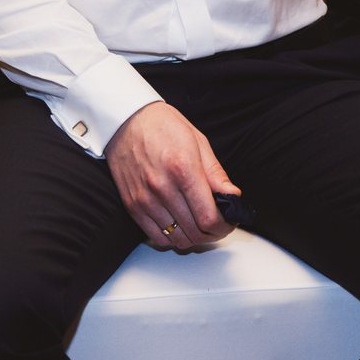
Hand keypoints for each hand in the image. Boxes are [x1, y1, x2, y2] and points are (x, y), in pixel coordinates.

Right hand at [105, 102, 240, 252]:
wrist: (127, 119)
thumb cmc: (163, 126)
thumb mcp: (198, 142)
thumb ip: (216, 174)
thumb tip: (233, 197)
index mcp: (183, 169)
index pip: (209, 217)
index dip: (224, 226)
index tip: (228, 222)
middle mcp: (162, 187)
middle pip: (195, 232)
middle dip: (213, 233)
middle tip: (217, 224)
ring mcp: (145, 199)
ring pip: (177, 239)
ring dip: (193, 237)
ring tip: (198, 224)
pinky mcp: (132, 205)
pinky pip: (157, 237)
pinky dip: (172, 237)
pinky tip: (178, 224)